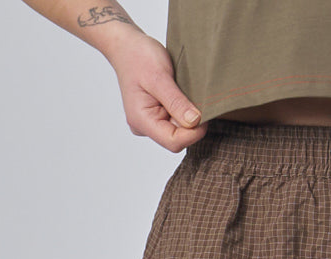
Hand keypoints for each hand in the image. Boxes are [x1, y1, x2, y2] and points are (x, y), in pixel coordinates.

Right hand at [105, 27, 206, 151]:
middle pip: (177, 138)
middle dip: (190, 122)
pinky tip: (179, 95)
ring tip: (181, 92)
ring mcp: (150, 123)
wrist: (127, 45)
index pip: (174, 142)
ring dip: (186, 114)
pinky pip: (175, 121)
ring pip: (178, 130)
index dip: (193, 132)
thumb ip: (176, 102)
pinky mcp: (156, 117)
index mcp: (141, 120)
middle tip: (193, 97)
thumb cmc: (138, 56)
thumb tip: (194, 122)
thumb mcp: (159, 76)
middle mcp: (144, 127)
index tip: (204, 113)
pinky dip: (183, 110)